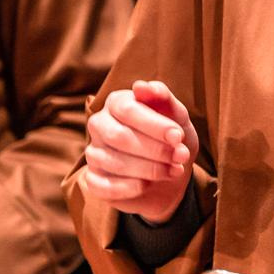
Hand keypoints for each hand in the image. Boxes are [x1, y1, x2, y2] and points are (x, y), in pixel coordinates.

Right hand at [82, 80, 198, 222]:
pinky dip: (130, 188)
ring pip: (114, 162)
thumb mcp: (177, 118)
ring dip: (150, 169)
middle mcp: (99, 125)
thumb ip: (163, 99)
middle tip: (180, 156)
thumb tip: (142, 86)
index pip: (127, 109)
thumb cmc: (171, 140)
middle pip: (119, 136)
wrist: (170, 175)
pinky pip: (104, 186)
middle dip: (154, 149)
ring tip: (174, 170)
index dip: (153, 124)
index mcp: (117, 103)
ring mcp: (93, 153)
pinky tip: (148, 185)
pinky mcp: (93, 180)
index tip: (178, 136)